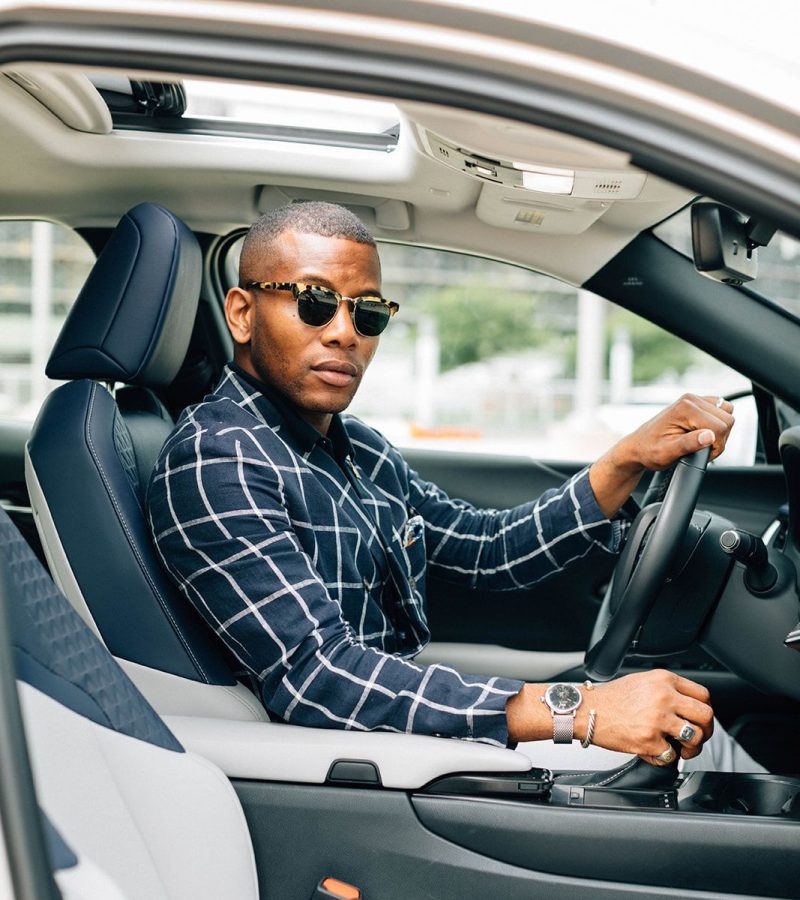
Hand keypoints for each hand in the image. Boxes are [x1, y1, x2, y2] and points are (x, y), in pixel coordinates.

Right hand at [577, 669, 713, 763]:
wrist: (586, 710)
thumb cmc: (611, 698)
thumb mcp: (642, 681)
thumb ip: (666, 689)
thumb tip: (689, 707)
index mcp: (663, 680)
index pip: (703, 695)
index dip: (704, 710)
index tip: (699, 719)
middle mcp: (663, 697)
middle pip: (706, 716)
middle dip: (705, 731)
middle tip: (695, 738)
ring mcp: (657, 719)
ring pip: (695, 737)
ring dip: (690, 748)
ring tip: (678, 748)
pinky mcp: (649, 740)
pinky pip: (671, 756)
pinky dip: (664, 758)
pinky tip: (654, 751)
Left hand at [612, 393, 734, 471]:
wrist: (638, 447)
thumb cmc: (649, 450)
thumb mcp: (667, 453)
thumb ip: (689, 444)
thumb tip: (709, 436)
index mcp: (685, 409)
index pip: (720, 426)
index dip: (716, 446)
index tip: (703, 454)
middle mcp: (690, 399)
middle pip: (727, 419)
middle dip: (719, 438)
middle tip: (701, 449)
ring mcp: (693, 400)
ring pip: (726, 413)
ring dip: (719, 431)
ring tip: (701, 442)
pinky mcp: (696, 404)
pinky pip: (720, 410)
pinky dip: (716, 423)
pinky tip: (702, 433)